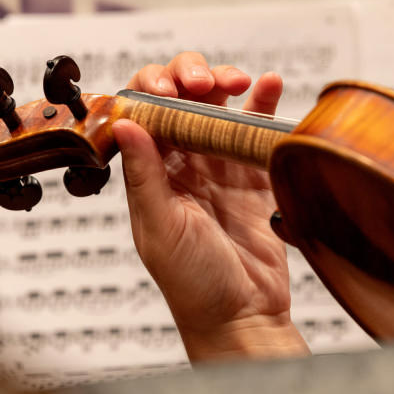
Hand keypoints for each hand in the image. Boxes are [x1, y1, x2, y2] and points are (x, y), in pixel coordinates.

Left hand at [111, 52, 308, 361]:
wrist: (242, 316)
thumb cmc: (194, 285)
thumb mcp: (162, 228)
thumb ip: (145, 175)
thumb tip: (123, 122)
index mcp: (150, 176)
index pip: (142, 113)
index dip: (152, 90)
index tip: (170, 90)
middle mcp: (182, 165)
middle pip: (180, 99)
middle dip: (188, 77)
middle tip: (203, 83)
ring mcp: (219, 167)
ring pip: (218, 105)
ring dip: (224, 81)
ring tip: (237, 80)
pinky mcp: (254, 175)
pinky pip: (255, 129)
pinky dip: (263, 103)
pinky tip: (270, 84)